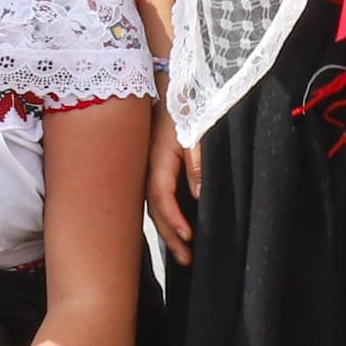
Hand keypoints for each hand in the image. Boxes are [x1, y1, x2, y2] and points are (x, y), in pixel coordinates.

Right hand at [148, 112, 198, 261]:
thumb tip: (198, 195)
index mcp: (157, 160)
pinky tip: (173, 226)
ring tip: (182, 252)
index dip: (173, 219)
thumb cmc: (182, 107)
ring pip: (152, 205)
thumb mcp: (194, 131)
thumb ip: (196, 162)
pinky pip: (154, 196)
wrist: (163, 85)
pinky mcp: (151, 166)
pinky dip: (164, 215)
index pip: (162, 197)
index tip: (190, 237)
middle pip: (154, 209)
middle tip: (186, 259)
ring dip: (166, 229)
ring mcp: (146, 167)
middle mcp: (147, 168)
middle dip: (169, 236)